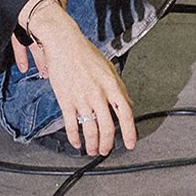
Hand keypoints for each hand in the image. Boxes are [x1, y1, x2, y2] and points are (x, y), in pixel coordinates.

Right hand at [12, 0, 137, 155]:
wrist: (64, 44)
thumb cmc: (87, 54)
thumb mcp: (110, 69)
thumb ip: (120, 88)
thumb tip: (129, 104)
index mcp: (112, 85)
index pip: (126, 114)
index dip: (129, 132)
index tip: (130, 143)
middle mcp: (99, 94)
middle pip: (107, 127)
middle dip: (107, 144)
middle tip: (106, 150)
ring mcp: (82, 99)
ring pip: (90, 129)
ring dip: (92, 144)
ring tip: (92, 150)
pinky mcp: (66, 101)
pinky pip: (71, 125)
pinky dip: (74, 137)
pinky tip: (76, 142)